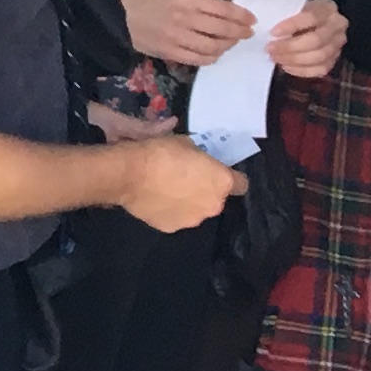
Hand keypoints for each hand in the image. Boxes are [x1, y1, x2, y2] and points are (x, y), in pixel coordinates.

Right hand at [119, 0, 253, 66]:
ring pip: (214, 46)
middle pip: (223, 29)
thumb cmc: (147, 2)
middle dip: (239, 32)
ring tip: (230, 44)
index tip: (252, 20)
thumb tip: (224, 15)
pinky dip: (211, 58)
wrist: (118, 17)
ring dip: (226, 46)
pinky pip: (198, 59)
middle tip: (246, 34)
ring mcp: (178, 37)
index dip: (242, 16)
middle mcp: (186, 18)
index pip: (224, 9)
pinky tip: (214, 55)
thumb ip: (198, 5)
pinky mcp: (170, 52)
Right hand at [119, 136, 241, 232]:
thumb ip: (199, 156)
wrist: (129, 174)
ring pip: (196, 210)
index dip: (229, 177)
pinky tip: (155, 200)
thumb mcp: (186, 143)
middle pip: (215, 199)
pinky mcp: (171, 228)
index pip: (241, 184)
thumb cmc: (161, 152)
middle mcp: (213, 205)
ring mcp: (192, 220)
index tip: (216, 172)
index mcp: (222, 182)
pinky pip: (175, 218)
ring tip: (166, 191)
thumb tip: (197, 160)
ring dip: (187, 202)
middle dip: (204, 191)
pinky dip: (169, 211)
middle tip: (185, 180)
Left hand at [266, 0, 346, 80]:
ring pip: (319, 57)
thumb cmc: (299, 12)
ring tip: (275, 58)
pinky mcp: (334, 59)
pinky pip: (321, 69)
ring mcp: (338, 44)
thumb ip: (285, 14)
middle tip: (270, 49)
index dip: (292, 26)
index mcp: (327, 8)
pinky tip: (286, 66)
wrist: (315, 21)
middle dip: (290, 47)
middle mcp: (338, 26)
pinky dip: (302, 70)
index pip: (312, 17)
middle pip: (316, 40)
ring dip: (294, 60)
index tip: (273, 32)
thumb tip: (268, 30)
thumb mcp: (294, 6)